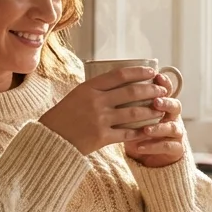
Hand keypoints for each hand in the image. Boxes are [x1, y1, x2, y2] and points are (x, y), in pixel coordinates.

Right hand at [38, 66, 167, 154]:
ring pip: (134, 112)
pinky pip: (127, 133)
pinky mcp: (102, 137)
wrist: (50, 140)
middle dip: (151, 89)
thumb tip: (118, 80)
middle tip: (162, 90)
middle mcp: (95, 101)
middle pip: (131, 92)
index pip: (119, 75)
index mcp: (88, 88)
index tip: (151, 71)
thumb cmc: (62, 117)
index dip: (138, 72)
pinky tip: (150, 128)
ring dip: (151, 110)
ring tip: (160, 108)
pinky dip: (140, 130)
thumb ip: (95, 89)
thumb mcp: (76, 95)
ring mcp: (99, 120)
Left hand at [124, 73, 185, 168]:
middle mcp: (172, 117)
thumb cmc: (137, 129)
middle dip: (165, 103)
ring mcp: (176, 133)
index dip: (164, 83)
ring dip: (159, 127)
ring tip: (146, 129)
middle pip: (175, 106)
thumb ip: (129, 101)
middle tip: (155, 102)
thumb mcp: (133, 114)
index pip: (167, 90)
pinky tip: (140, 147)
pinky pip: (167, 147)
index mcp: (164, 104)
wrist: (149, 153)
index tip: (156, 76)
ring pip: (173, 128)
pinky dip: (153, 147)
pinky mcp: (176, 148)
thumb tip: (111, 83)